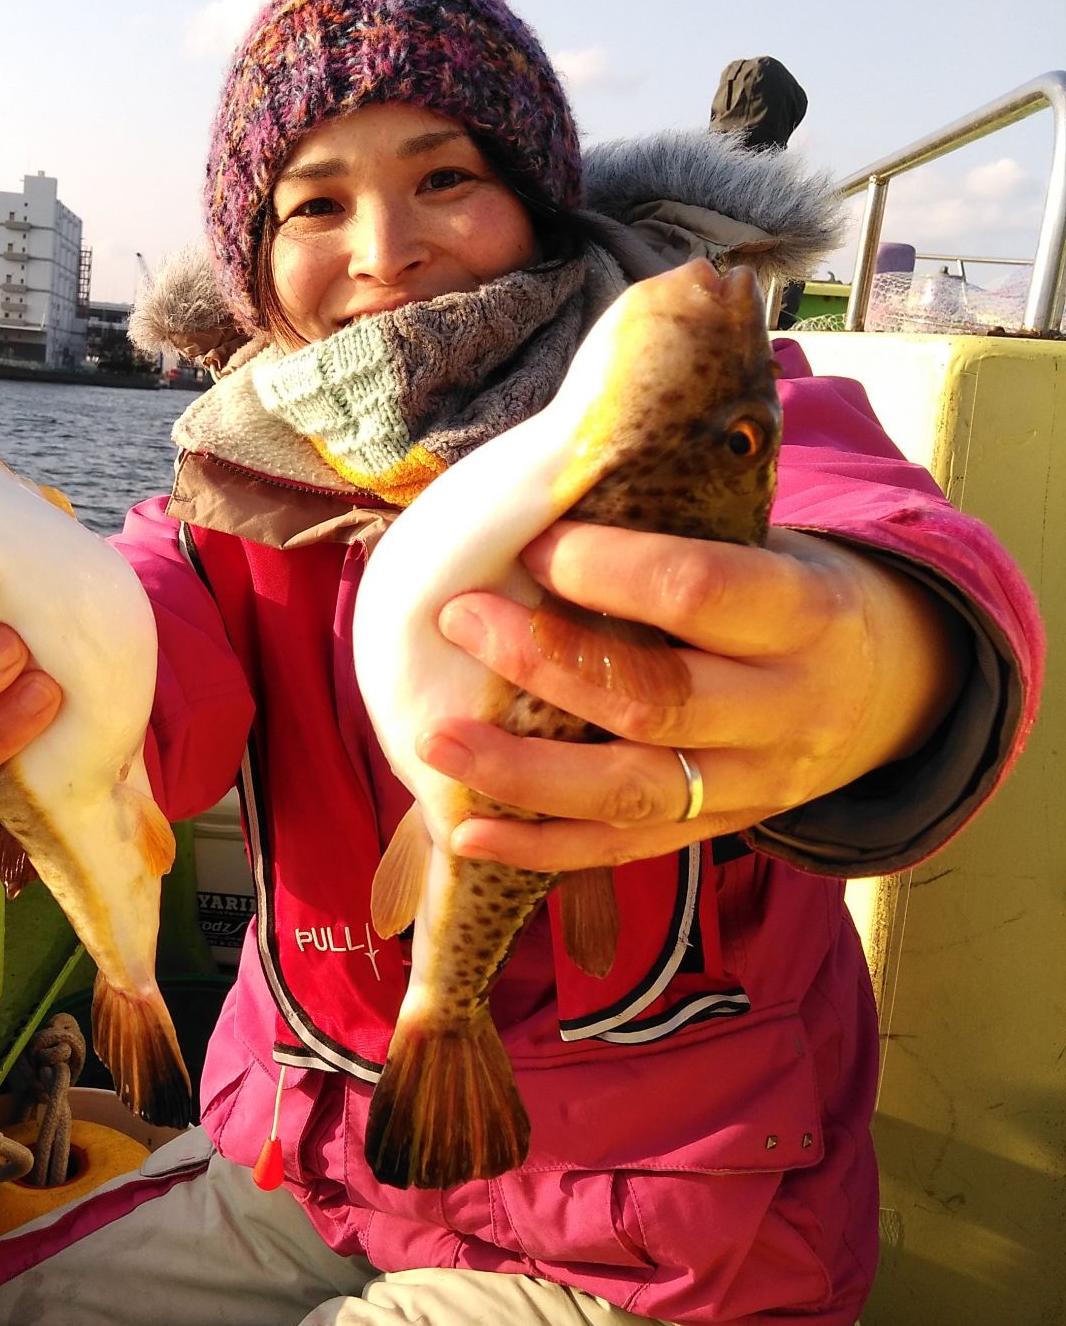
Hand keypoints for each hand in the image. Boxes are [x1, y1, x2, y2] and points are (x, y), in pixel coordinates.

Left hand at [417, 521, 964, 870]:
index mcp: (805, 613)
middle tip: (460, 618)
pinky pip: (623, 849)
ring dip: (523, 771)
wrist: (888, 687)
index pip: (701, 591)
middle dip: (546, 660)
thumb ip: (679, 528)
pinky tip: (468, 829)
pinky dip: (541, 847)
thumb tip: (545, 476)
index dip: (608, 568)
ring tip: (437, 740)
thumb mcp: (770, 542)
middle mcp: (785, 709)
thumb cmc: (788, 591)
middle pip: (657, 698)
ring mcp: (755, 785)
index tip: (533, 543)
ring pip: (632, 790)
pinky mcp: (719, 831)